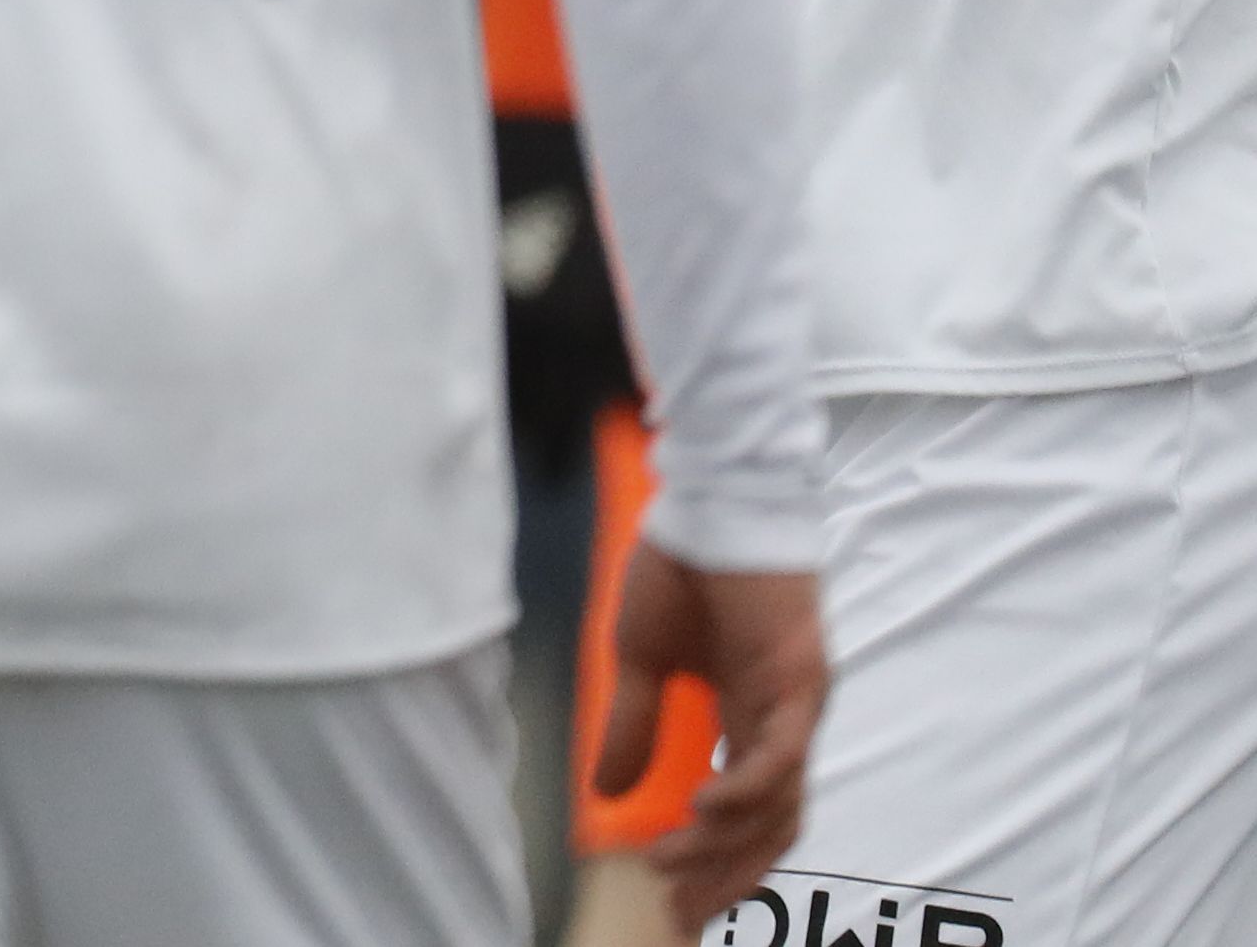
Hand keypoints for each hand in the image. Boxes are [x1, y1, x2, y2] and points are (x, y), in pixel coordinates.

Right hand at [602, 546, 825, 928]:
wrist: (706, 502)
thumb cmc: (677, 570)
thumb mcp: (638, 659)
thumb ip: (631, 724)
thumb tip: (607, 792)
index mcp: (749, 720)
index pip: (747, 813)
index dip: (717, 862)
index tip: (675, 901)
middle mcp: (783, 724)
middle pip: (771, 826)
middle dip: (726, 874)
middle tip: (679, 907)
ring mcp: (798, 705)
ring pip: (777, 801)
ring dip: (725, 840)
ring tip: (671, 857)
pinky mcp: (801, 679)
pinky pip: (781, 754)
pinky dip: (746, 789)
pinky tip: (702, 806)